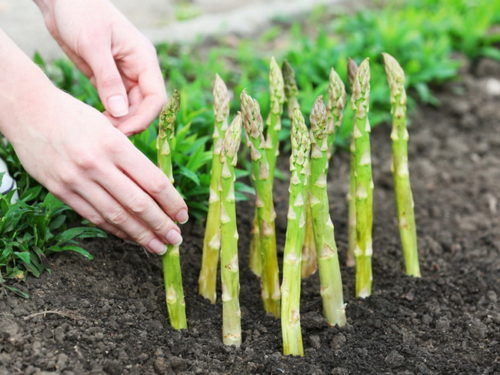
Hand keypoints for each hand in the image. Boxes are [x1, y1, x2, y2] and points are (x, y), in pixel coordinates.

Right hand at [6, 85, 187, 254]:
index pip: (153, 181)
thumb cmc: (76, 116)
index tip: (183, 215)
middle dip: (161, 225)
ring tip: (157, 246)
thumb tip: (158, 191)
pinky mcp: (60, 191)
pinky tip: (130, 237)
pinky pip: (94, 217)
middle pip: (138, 204)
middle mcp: (96, 164)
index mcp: (115, 145)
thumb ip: (131, 159)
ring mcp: (76, 180)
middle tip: (176, 239)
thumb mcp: (110, 128)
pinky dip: (115, 230)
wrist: (29, 111)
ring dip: (140, 235)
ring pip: (116, 216)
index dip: (172, 203)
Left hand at [34, 0, 165, 134]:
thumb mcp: (93, 45)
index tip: (124, 131)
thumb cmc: (80, 12)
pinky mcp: (109, 79)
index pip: (156, 96)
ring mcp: (124, 75)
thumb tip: (121, 112)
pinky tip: (96, 120)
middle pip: (145, 106)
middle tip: (108, 135)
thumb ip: (108, 79)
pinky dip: (110, 115)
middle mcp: (138, 69)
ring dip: (120, 121)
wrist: (61, 0)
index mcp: (143, 58)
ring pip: (131, 108)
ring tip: (100, 129)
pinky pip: (117, 103)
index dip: (145, 117)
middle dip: (130, 122)